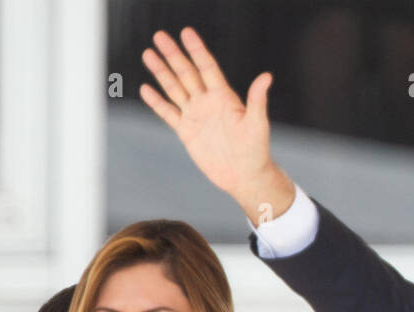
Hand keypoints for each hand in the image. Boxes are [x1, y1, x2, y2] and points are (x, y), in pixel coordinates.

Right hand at [139, 26, 293, 223]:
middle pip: (187, 74)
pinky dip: (157, 102)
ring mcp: (196, 115)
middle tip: (160, 36)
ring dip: (161, 72)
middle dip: (173, 55)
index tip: (186, 33)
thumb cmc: (256, 150)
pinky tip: (146, 89)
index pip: (208, 68)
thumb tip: (266, 77)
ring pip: (175, 89)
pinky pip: (169, 113)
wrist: (245, 176)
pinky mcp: (187, 131)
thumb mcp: (257, 124)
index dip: (197, 50)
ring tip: (148, 54)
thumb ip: (257, 100)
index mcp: (224, 97)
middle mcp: (208, 102)